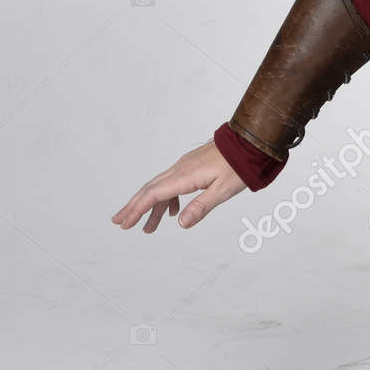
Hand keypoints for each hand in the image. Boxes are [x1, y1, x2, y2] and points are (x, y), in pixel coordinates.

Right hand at [112, 139, 246, 232]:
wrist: (250, 142)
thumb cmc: (240, 165)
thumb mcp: (223, 190)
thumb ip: (201, 207)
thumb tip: (180, 223)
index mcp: (185, 176)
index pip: (154, 195)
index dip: (137, 210)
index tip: (125, 223)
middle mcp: (180, 169)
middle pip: (150, 189)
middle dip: (134, 207)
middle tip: (120, 222)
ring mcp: (185, 165)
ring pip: (161, 187)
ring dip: (151, 207)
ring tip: (147, 228)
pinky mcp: (192, 165)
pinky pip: (172, 183)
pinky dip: (167, 198)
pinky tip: (172, 211)